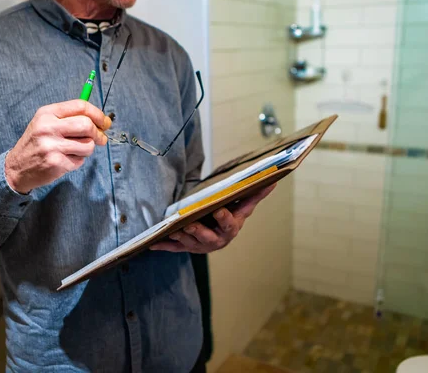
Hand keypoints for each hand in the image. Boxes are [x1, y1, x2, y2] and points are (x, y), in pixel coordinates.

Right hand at [5, 100, 110, 193]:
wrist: (17, 167)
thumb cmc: (38, 143)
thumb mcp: (47, 123)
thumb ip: (71, 118)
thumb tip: (102, 121)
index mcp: (47, 113)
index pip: (80, 106)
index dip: (98, 114)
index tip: (106, 122)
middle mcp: (48, 127)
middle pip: (87, 125)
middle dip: (98, 133)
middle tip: (101, 139)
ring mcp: (51, 146)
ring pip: (88, 145)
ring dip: (87, 150)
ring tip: (75, 151)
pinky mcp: (56, 163)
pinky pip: (80, 161)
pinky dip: (77, 161)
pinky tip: (65, 160)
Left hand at [151, 184, 276, 253]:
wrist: (217, 232)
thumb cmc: (230, 216)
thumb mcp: (243, 206)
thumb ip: (255, 194)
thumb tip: (274, 179)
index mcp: (230, 229)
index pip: (228, 224)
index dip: (223, 219)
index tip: (217, 210)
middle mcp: (216, 240)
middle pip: (207, 238)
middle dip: (198, 232)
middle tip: (190, 225)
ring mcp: (199, 245)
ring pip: (189, 243)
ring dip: (181, 237)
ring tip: (173, 228)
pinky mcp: (185, 247)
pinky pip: (174, 248)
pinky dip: (163, 246)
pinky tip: (153, 245)